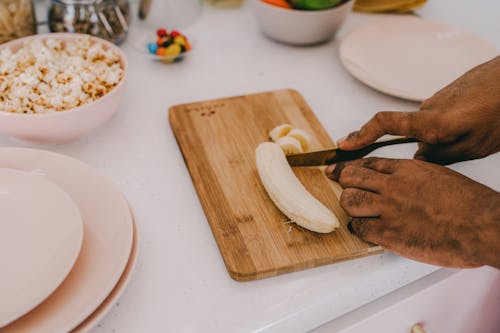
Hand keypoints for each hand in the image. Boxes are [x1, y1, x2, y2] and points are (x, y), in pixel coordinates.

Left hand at [326, 157, 499, 267]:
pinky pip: (360, 227)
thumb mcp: (438, 177)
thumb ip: (415, 177)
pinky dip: (358, 228)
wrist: (482, 225)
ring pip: (349, 200)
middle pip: (351, 177)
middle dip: (344, 182)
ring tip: (356, 211)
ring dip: (350, 205)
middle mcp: (394, 185)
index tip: (337, 169)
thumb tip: (402, 181)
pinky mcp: (389, 233)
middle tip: (342, 188)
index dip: (349, 166)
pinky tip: (364, 229)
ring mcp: (389, 209)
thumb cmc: (469, 204)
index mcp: (407, 169)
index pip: (368, 163)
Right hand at [338, 56, 499, 164]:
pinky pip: (438, 115)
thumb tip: (418, 159)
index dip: (362, 135)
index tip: (344, 145)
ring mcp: (438, 99)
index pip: (385, 125)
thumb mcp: (474, 146)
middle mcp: (429, 108)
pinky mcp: (447, 95)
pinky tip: (470, 127)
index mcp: (432, 122)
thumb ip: (441, 156)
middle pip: (409, 132)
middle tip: (442, 151)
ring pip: (427, 126)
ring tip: (470, 137)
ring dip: (441, 136)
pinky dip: (449, 125)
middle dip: (425, 146)